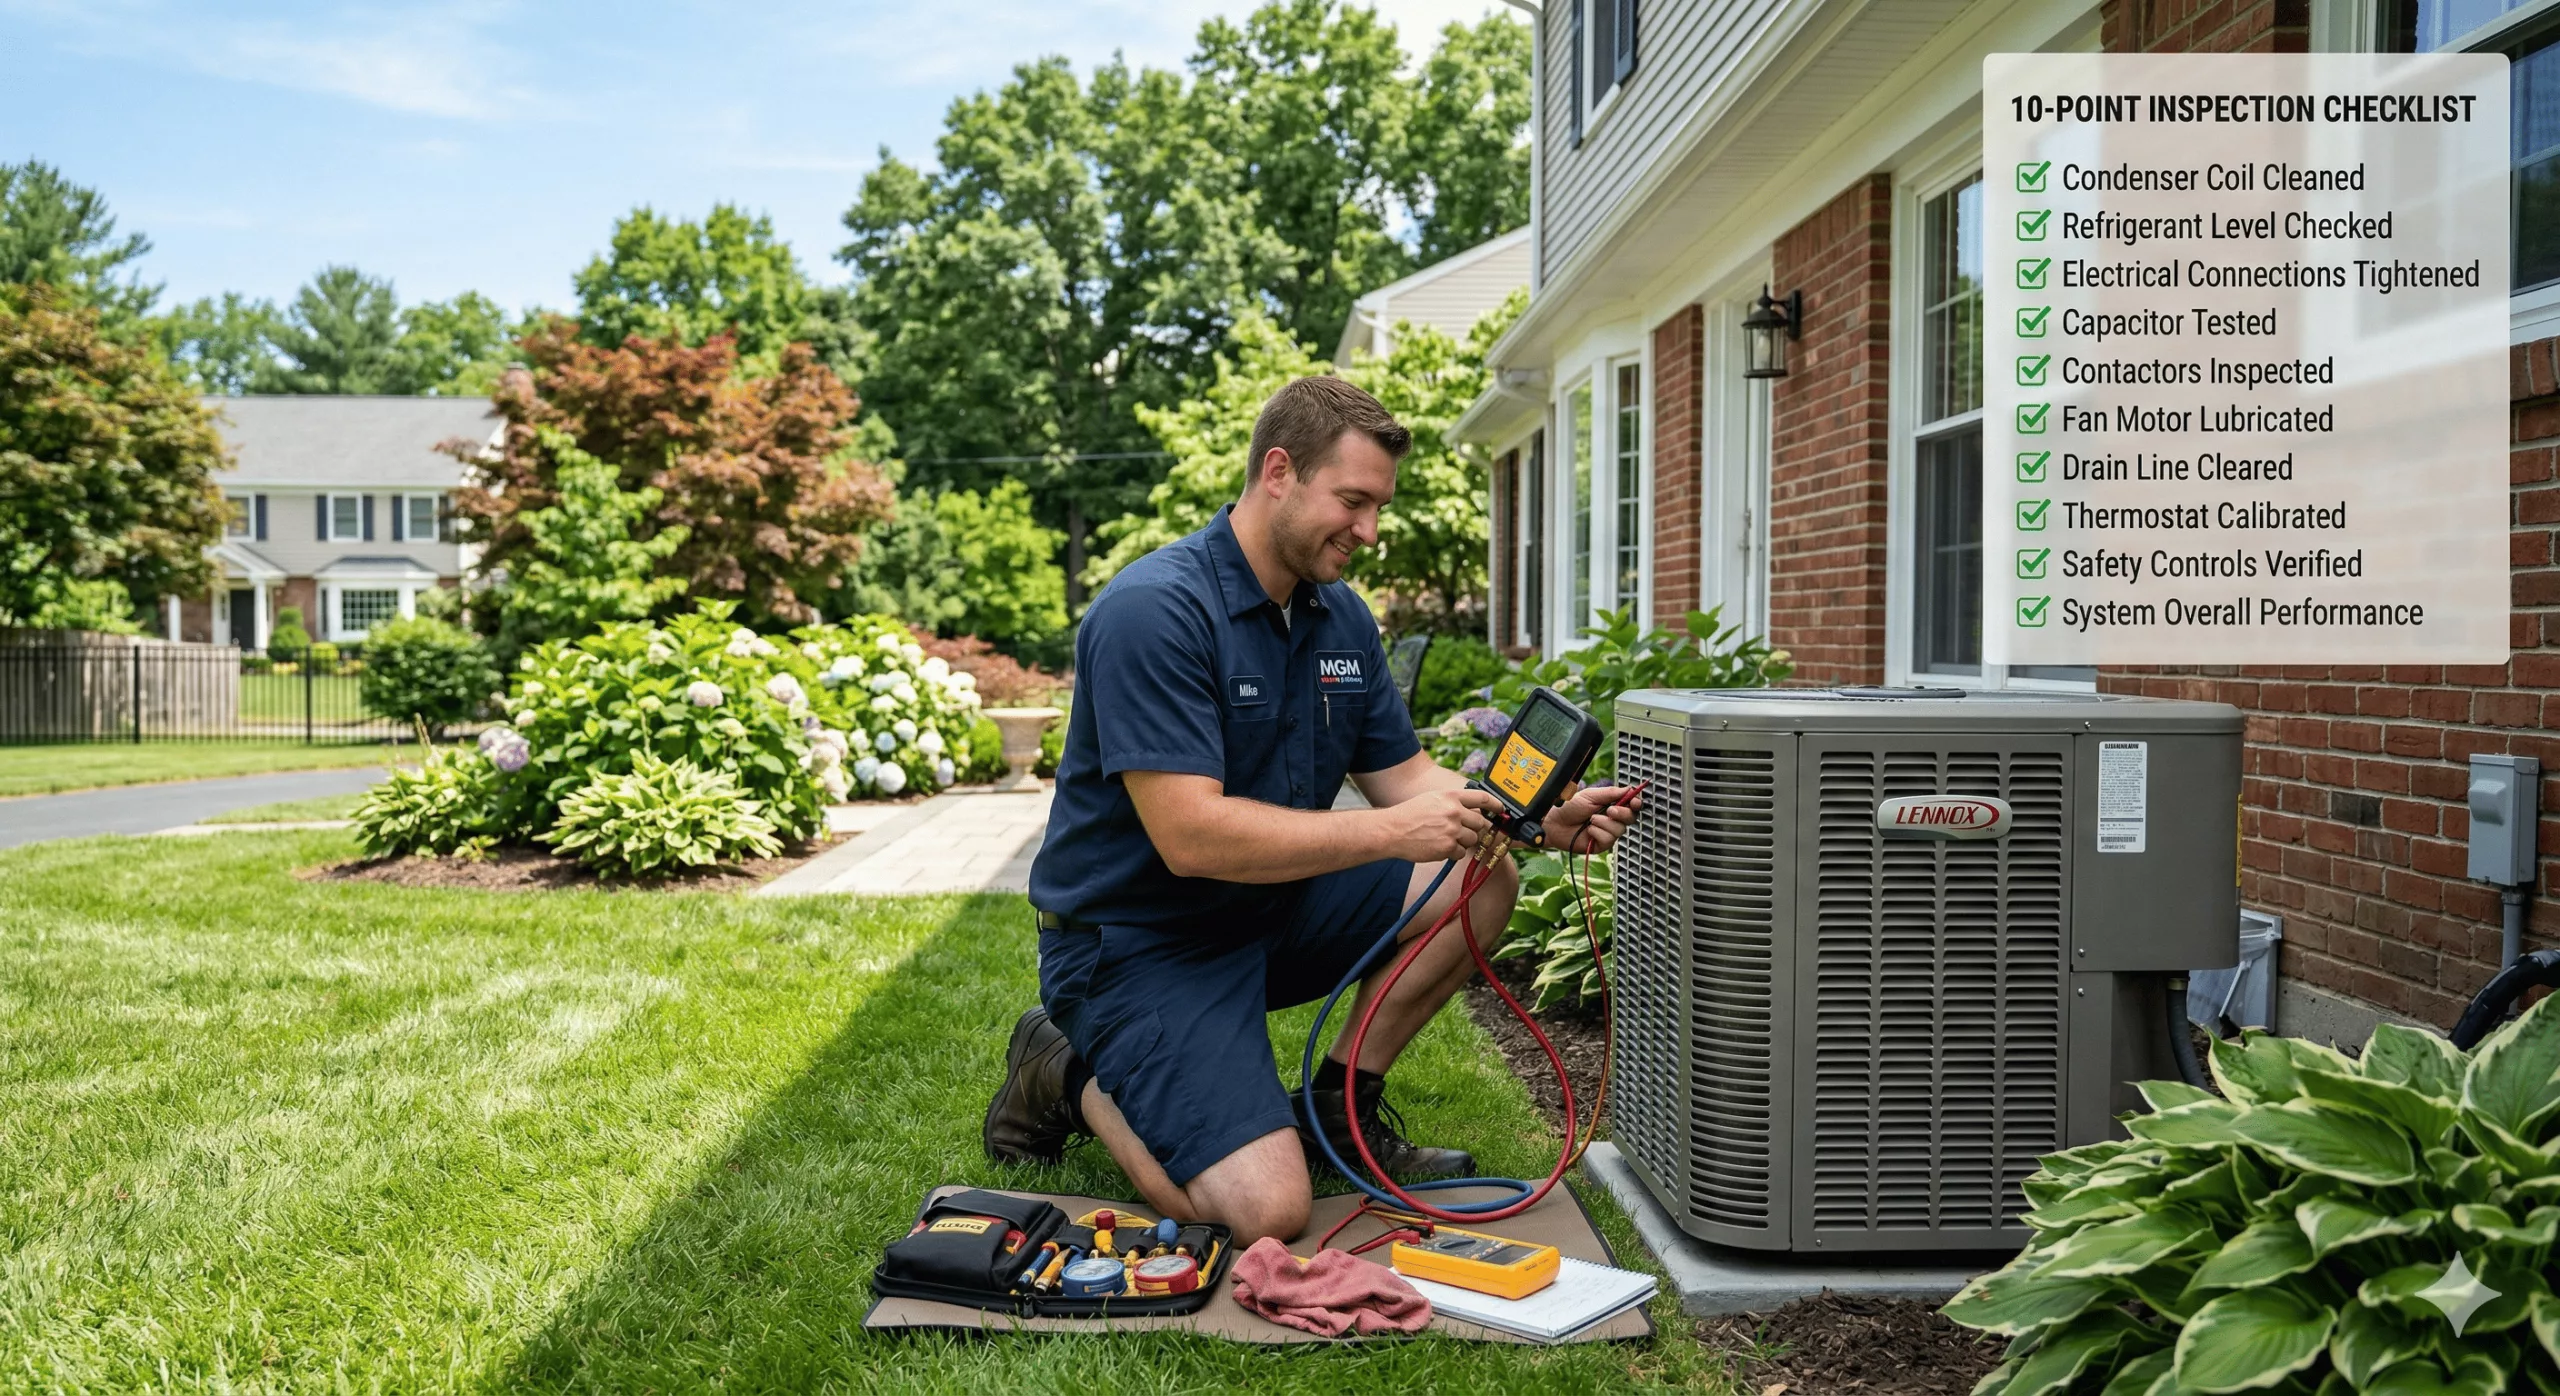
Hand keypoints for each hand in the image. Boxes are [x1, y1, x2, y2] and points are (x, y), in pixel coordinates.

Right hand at [1377, 787, 1501, 863]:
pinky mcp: (1447, 847)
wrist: (1392, 830)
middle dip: (1474, 829)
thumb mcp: (1433, 799)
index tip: (1500, 810)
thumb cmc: (1410, 814)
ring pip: (1472, 839)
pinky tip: (1438, 846)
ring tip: (1444, 838)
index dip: (1495, 805)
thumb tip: (1474, 811)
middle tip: (1460, 831)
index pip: (1482, 798)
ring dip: (1462, 842)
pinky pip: (1460, 853)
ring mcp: (1452, 830)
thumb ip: (1453, 803)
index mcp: (1451, 796)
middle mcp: (1454, 812)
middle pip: (1480, 823)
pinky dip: (1452, 853)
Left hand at [1541, 784, 1639, 854]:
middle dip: (1622, 813)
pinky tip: (1588, 830)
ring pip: (1619, 829)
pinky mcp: (1601, 844)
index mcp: (1611, 804)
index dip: (1636, 803)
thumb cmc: (1569, 807)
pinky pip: (1609, 839)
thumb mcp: (1590, 795)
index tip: (1635, 802)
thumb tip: (1629, 789)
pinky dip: (1598, 833)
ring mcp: (1607, 832)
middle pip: (1630, 818)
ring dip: (1604, 823)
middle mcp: (1612, 819)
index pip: (1631, 805)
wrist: (1555, 822)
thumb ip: (1611, 792)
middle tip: (1609, 810)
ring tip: (1590, 820)